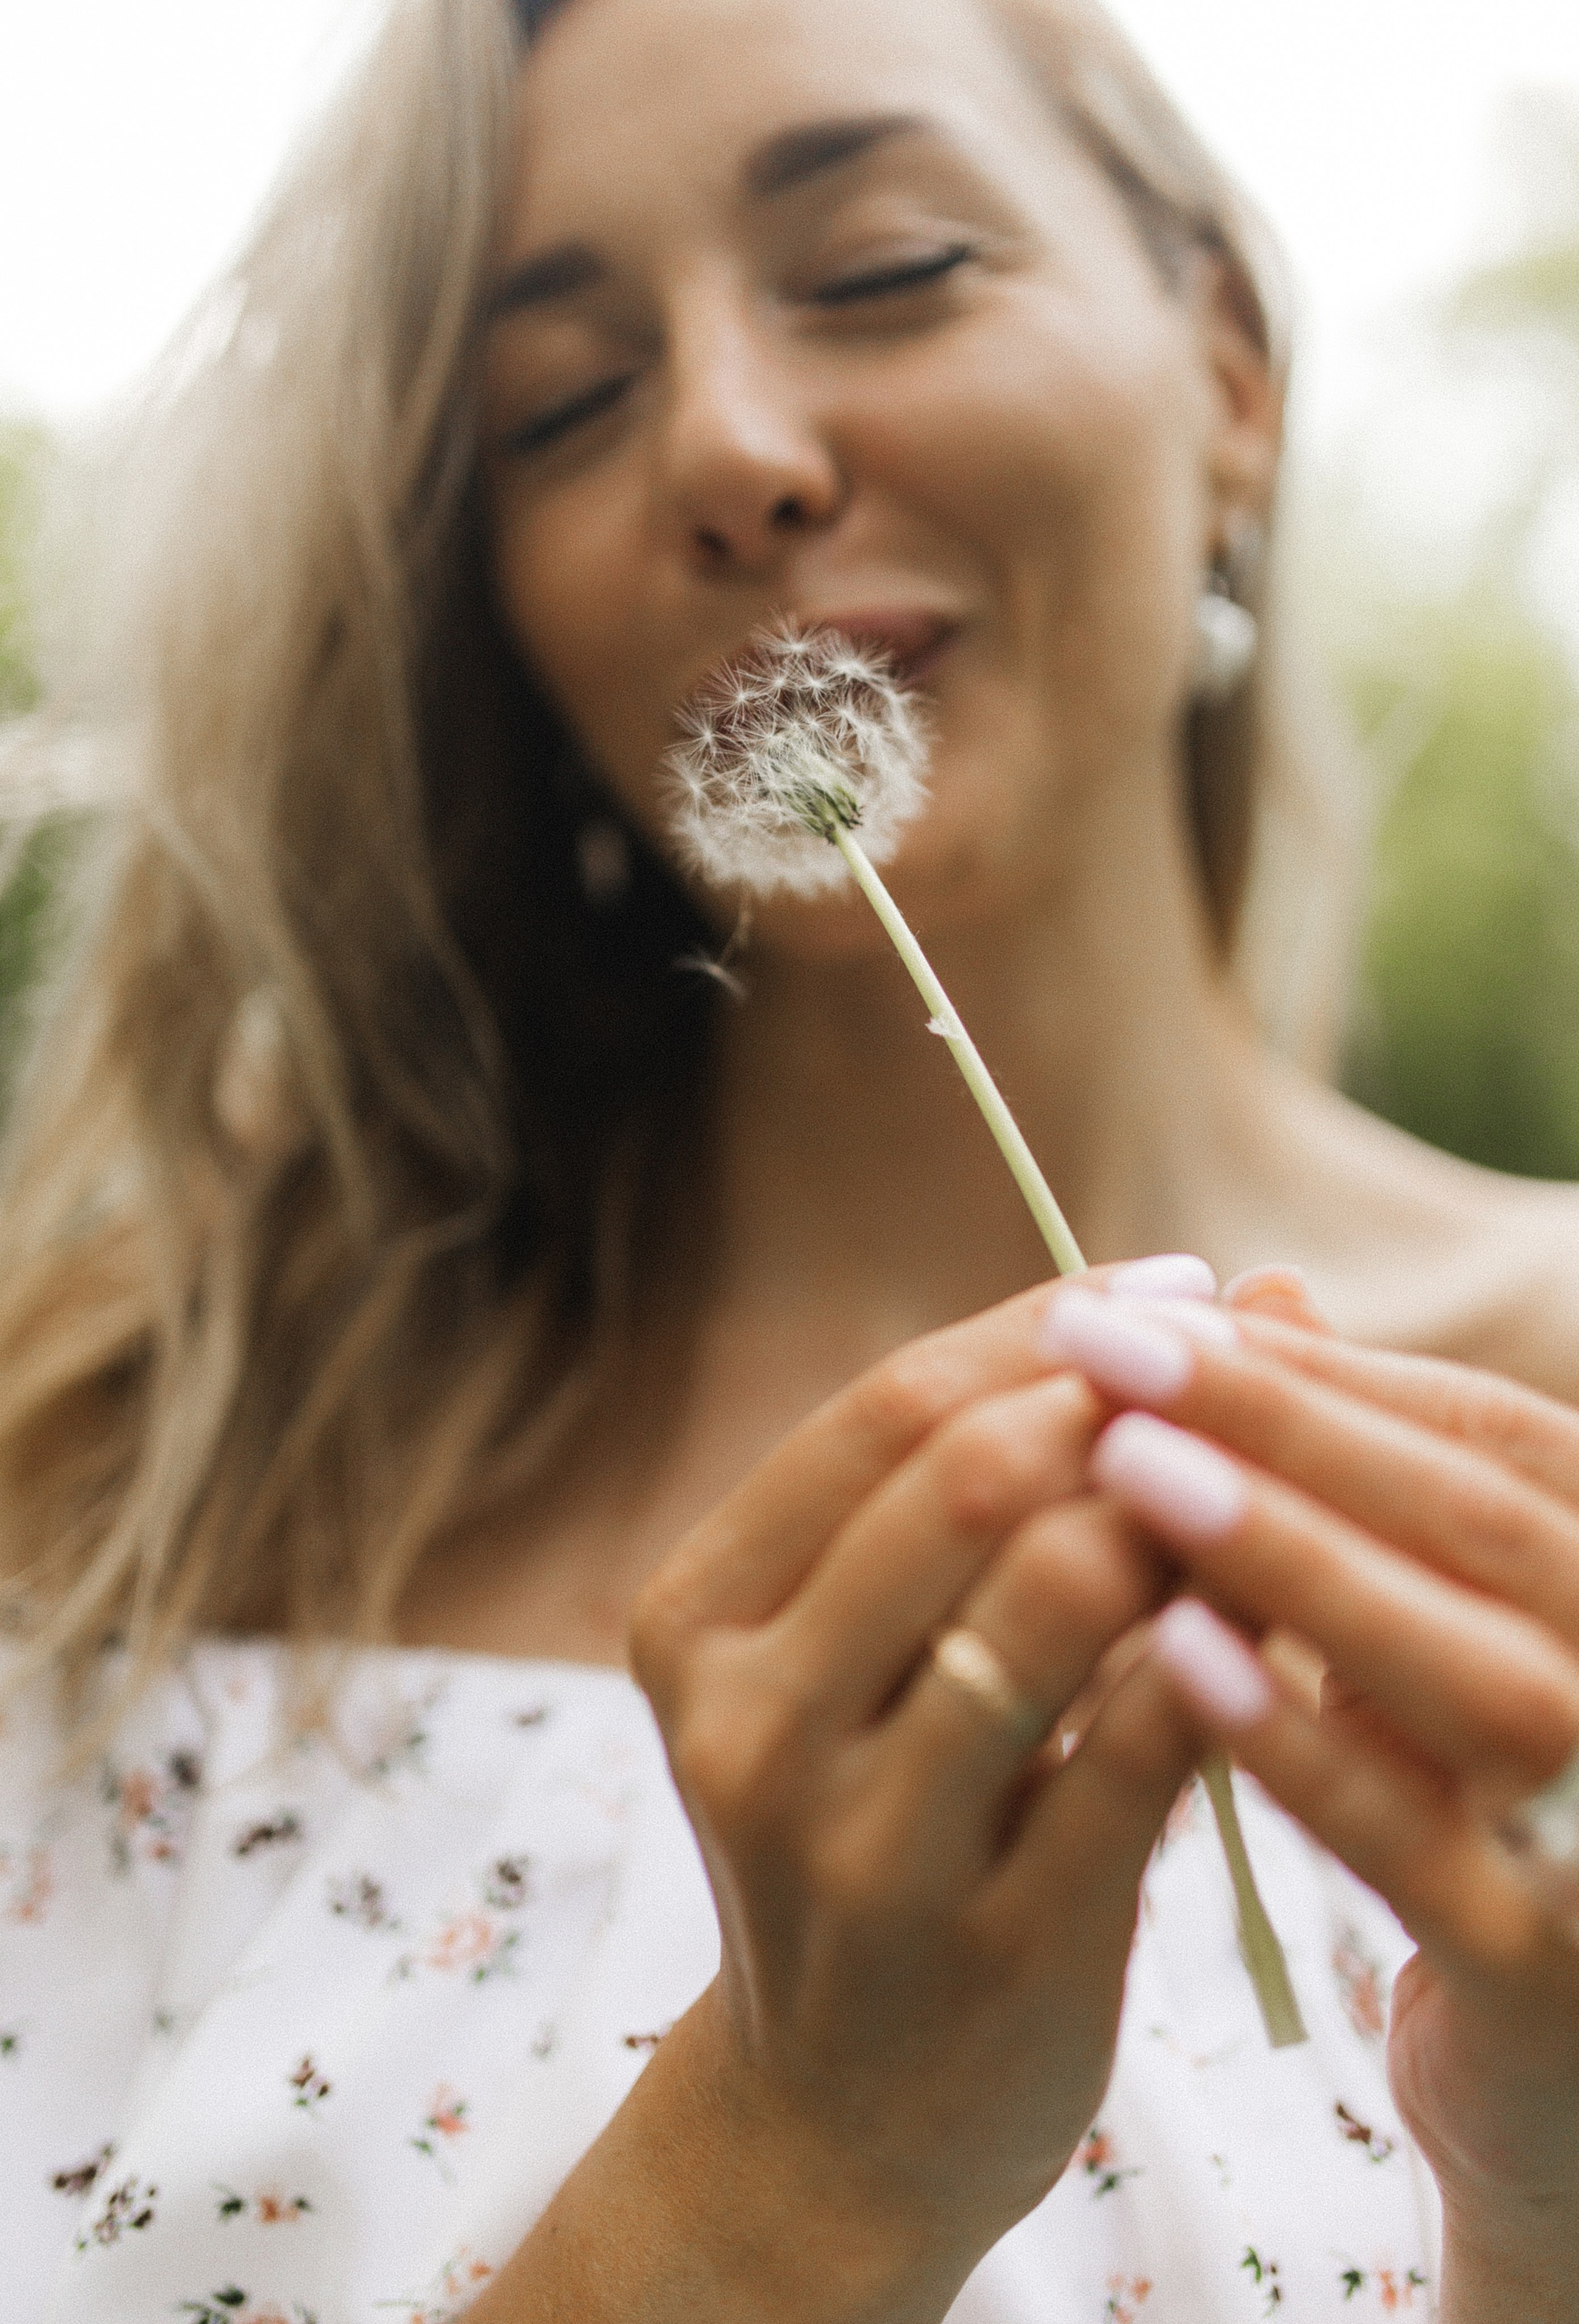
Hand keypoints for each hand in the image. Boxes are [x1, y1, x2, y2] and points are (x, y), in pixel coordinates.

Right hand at [624, 1267, 1205, 2314]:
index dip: (1043, 1325)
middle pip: (959, 1481)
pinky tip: (1263, 1624)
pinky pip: (1144, 1746)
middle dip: (1120, 1407)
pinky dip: (1223, 1654)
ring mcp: (859, 1849)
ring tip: (1242, 1503)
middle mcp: (748, 1723)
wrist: (842, 2113)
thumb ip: (982, 1483)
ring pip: (1051, 1593)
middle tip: (1229, 1381)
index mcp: (694, 1618)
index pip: (883, 1411)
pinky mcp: (994, 1948)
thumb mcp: (857, 1657)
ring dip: (1178, 1520)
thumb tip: (1207, 1296)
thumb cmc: (869, 1826)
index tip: (1169, 1285)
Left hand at [1042, 1277, 1578, 2294]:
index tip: (1146, 1311)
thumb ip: (1365, 1476)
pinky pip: (1427, 1851)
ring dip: (1296, 1559)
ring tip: (1125, 1471)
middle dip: (1288, 1421)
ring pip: (1483, 1678)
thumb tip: (1259, 1294)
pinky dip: (1306, 1746)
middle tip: (1102, 1350)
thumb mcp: (1435, 1628)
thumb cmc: (1480, 1816)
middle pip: (1485, 1524)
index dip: (1317, 1365)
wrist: (1568, 2090)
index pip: (1491, 1434)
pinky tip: (1175, 1659)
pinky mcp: (1548, 1977)